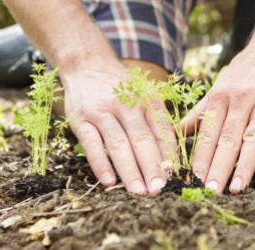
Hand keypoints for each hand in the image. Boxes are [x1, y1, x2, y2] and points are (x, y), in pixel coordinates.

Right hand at [60, 59, 175, 194]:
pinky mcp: (81, 119)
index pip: (162, 131)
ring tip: (139, 191)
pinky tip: (109, 181)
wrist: (87, 64)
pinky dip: (100, 163)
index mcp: (147, 100)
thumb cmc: (121, 88)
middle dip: (152, 167)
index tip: (174, 177)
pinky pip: (91, 144)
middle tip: (159, 189)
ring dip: (130, 170)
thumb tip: (171, 156)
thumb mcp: (144, 95)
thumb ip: (156, 121)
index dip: (169, 156)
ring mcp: (102, 112)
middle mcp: (126, 105)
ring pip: (118, 143)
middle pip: (142, 139)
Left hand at [183, 39, 254, 193]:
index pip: (208, 132)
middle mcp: (241, 99)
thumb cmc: (247, 68)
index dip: (201, 158)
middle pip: (228, 138)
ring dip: (244, 165)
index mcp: (221, 96)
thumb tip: (177, 132)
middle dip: (218, 167)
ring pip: (253, 137)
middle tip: (211, 192)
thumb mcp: (220, 85)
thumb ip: (201, 111)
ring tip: (236, 188)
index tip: (193, 181)